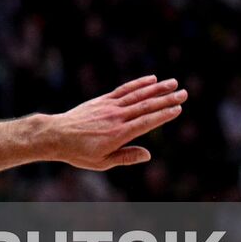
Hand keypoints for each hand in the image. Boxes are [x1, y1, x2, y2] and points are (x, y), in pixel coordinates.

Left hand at [42, 76, 187, 169]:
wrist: (56, 134)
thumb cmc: (78, 152)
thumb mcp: (102, 162)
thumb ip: (126, 157)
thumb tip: (148, 155)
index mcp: (118, 134)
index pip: (146, 122)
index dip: (163, 115)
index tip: (178, 109)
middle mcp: (116, 117)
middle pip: (145, 105)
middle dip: (166, 99)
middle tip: (185, 93)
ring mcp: (109, 106)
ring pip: (137, 94)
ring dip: (157, 88)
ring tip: (173, 82)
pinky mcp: (103, 100)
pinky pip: (124, 90)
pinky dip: (138, 84)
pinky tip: (151, 79)